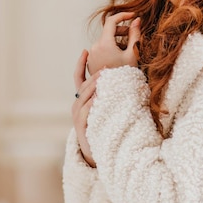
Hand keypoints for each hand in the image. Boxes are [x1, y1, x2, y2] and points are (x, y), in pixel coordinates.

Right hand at [72, 49, 100, 166]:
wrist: (100, 152)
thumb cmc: (106, 127)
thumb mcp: (106, 108)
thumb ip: (110, 94)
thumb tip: (125, 77)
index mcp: (82, 99)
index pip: (78, 77)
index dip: (80, 64)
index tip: (85, 50)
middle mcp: (77, 105)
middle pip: (84, 84)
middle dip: (94, 74)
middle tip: (106, 66)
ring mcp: (77, 115)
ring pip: (85, 95)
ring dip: (95, 85)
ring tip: (104, 76)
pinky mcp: (81, 125)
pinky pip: (87, 110)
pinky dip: (93, 101)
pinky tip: (101, 95)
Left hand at [86, 12, 140, 74]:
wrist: (115, 94)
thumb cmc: (126, 75)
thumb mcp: (133, 54)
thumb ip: (135, 34)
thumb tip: (136, 20)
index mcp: (104, 43)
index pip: (112, 21)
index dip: (123, 15)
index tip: (133, 15)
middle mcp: (94, 47)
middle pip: (108, 31)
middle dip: (122, 30)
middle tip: (133, 35)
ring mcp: (91, 55)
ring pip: (105, 40)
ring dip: (116, 40)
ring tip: (127, 49)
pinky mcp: (91, 62)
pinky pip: (101, 50)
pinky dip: (110, 48)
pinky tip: (119, 57)